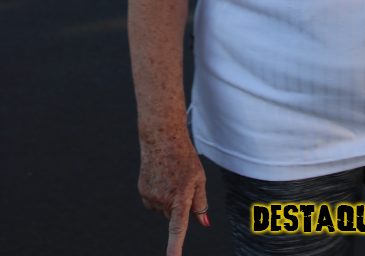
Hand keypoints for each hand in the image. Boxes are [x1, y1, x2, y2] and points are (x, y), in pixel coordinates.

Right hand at [138, 134, 208, 255]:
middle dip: (179, 205)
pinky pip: (154, 203)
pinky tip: (161, 177)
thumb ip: (201, 203)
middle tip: (181, 182)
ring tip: (170, 176)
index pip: (178, 229)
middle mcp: (163, 200)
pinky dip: (159, 195)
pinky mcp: (142, 192)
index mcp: (180, 196)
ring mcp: (150, 197)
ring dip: (169, 199)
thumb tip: (204, 224)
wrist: (161, 137)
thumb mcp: (199, 178)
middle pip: (174, 216)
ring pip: (164, 209)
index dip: (175, 248)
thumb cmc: (184, 157)